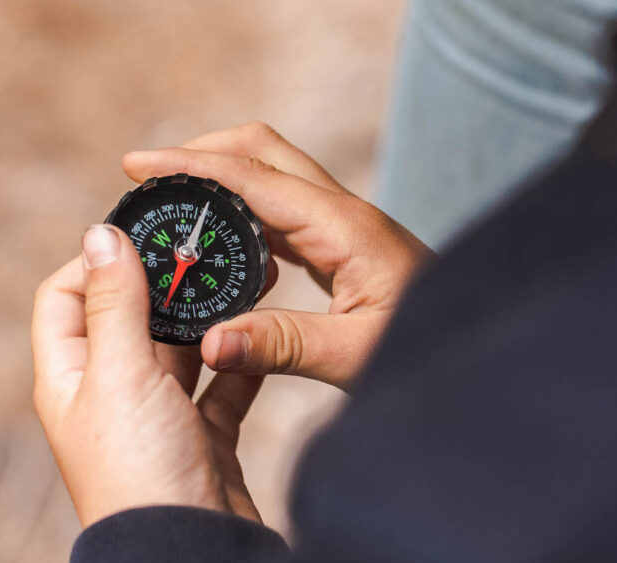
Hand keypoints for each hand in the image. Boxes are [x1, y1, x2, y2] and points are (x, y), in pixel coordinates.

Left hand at [32, 225, 263, 526]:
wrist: (188, 557)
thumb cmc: (140, 472)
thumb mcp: (120, 375)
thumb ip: (115, 303)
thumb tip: (99, 233)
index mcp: (70, 376)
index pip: (67, 296)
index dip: (98, 260)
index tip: (146, 235)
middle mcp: (108, 393)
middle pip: (129, 317)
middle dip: (166, 282)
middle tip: (206, 249)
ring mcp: (156, 417)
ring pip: (179, 349)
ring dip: (206, 317)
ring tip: (245, 278)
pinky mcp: (201, 437)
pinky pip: (219, 385)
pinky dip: (237, 360)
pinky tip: (260, 335)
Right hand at [123, 122, 434, 390]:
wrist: (479, 343)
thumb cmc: (432, 347)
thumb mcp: (357, 356)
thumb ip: (284, 346)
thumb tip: (211, 344)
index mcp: (344, 228)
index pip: (253, 177)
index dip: (191, 166)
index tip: (138, 165)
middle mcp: (343, 215)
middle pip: (262, 152)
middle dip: (201, 152)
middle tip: (148, 175)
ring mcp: (345, 227)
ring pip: (272, 177)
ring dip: (220, 179)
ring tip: (173, 206)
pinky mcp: (344, 247)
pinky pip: (283, 213)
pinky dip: (243, 213)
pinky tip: (223, 244)